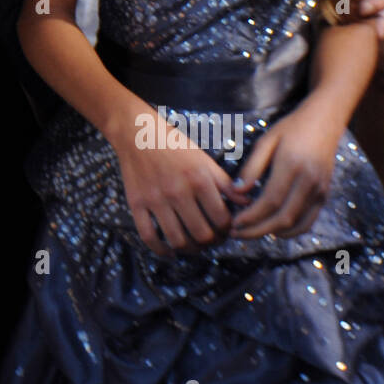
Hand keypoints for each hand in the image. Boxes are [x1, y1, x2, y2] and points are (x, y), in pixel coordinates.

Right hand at [116, 109, 246, 254]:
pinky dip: (161, 250)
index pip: (221, 219)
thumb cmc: (174, 144)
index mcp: (199, 179)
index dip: (228, 230)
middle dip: (212, 242)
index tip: (226, 230)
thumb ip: (226, 183)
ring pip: (178, 240)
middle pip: (202, 234)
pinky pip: (149, 236)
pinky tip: (170, 251)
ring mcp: (156, 200)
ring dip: (190, 249)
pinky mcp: (137, 204)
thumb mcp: (204, 160)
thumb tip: (247, 203)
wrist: (137, 132)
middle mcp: (178, 191)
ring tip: (195, 246)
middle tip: (212, 239)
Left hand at [230, 103, 340, 239]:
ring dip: (272, 233)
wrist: (325, 122)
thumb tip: (238, 192)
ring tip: (250, 231)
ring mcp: (320, 190)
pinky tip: (272, 228)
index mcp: (292, 165)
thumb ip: (252, 167)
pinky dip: (290, 231)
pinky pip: (308, 222)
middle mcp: (309, 181)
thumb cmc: (291, 128)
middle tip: (236, 233)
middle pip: (283, 218)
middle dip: (257, 230)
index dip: (251, 217)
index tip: (234, 223)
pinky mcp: (324, 195)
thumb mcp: (267, 141)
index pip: (270, 201)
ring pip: (296, 224)